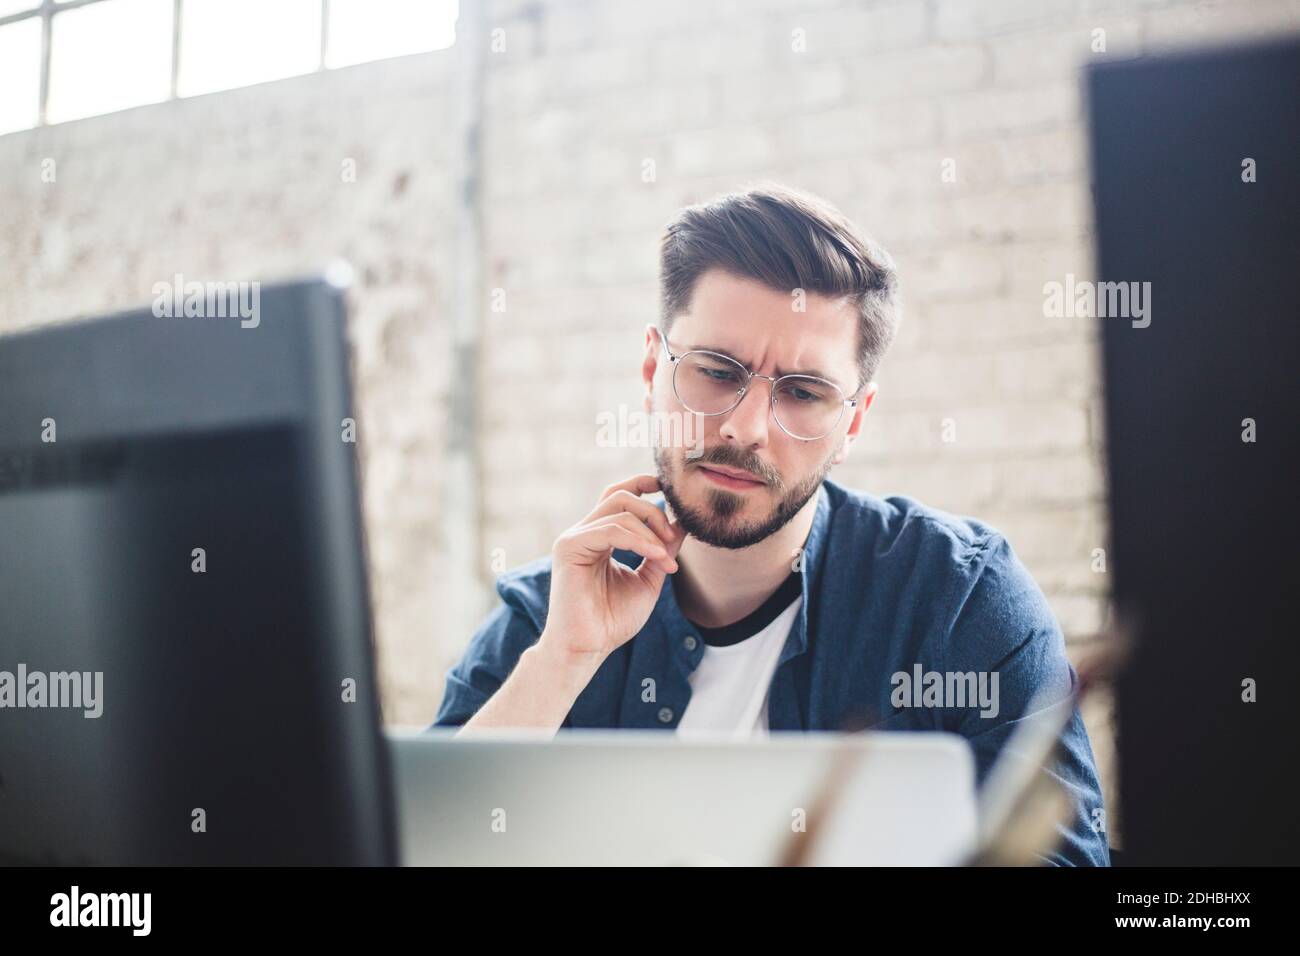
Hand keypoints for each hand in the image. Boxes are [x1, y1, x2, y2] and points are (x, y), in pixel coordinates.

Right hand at [540, 474, 685, 661]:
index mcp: (598, 538)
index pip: (617, 497)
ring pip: (619, 510)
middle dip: (654, 512)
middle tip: (672, 540)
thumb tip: (682, 524)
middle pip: (621, 496)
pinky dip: (639, 540)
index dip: (642, 485)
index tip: (668, 490)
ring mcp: (573, 538)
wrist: (588, 648)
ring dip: (651, 531)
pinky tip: (656, 556)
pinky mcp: (569, 548)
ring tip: (666, 558)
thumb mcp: (648, 581)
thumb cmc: (612, 621)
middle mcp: (583, 533)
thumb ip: (661, 552)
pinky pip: (611, 530)